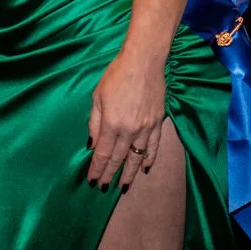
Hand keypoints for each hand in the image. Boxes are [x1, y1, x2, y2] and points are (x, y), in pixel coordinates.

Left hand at [87, 49, 167, 192]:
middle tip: (103, 187)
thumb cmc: (116, 75)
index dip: (97, 168)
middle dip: (110, 175)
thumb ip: (94, 124)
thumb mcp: (97, 97)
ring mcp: (146, 128)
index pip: (103, 153)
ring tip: (123, 187)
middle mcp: (129, 130)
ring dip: (129, 174)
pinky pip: (153, 147)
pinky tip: (145, 169)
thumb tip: (92, 146)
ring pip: (136, 158)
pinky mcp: (158, 123)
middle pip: (118, 159)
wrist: (144, 62)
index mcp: (112, 123)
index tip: (92, 180)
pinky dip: (149, 160)